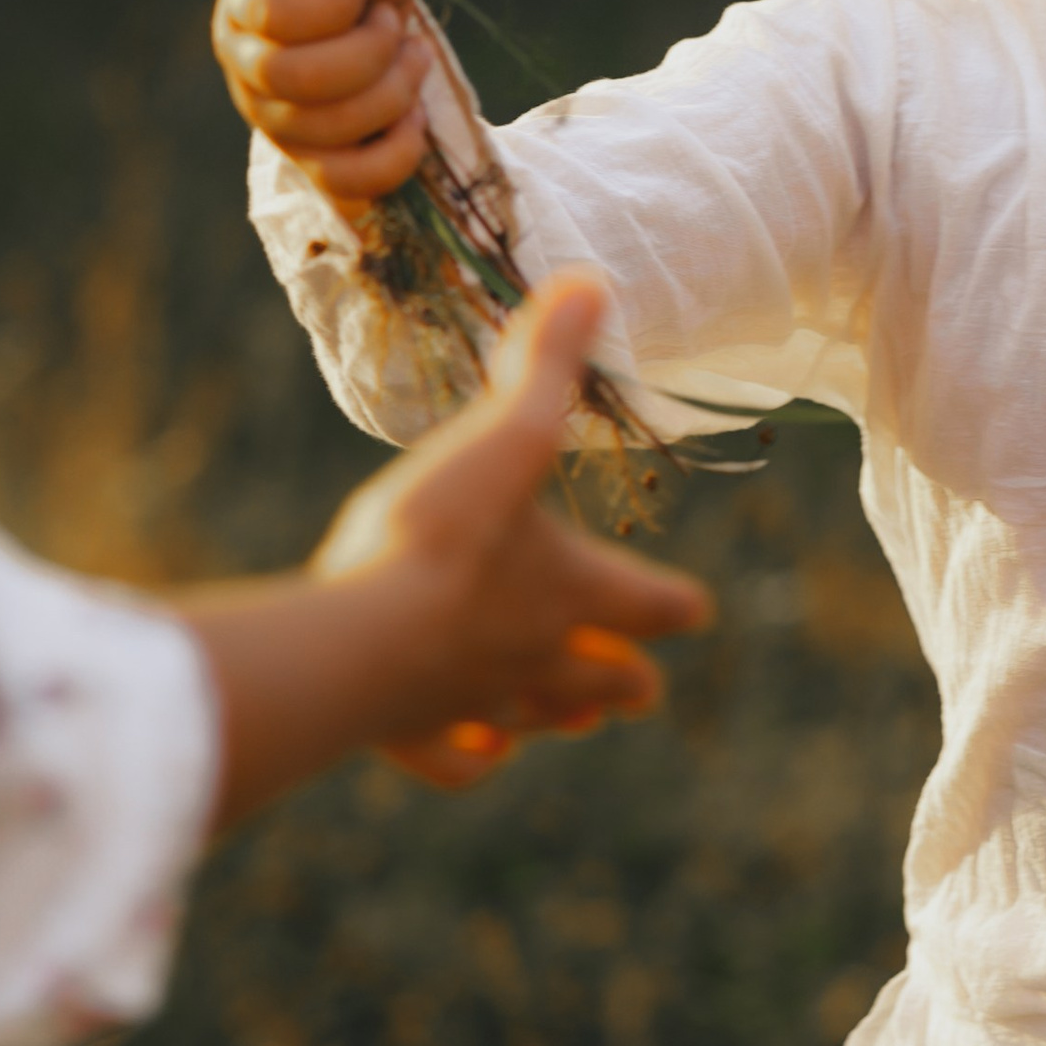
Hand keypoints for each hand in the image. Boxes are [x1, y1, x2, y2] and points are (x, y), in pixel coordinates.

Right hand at [212, 0, 430, 212]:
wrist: (367, 40)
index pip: (272, 13)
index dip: (335, 4)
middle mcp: (242, 58)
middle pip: (292, 77)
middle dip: (368, 52)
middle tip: (397, 25)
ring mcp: (268, 117)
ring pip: (322, 129)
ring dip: (392, 93)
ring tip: (415, 58)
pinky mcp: (304, 163)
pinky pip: (344, 183)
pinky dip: (394, 154)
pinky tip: (413, 120)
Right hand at [311, 276, 709, 785]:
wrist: (351, 638)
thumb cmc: (438, 535)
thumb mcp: (501, 434)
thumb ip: (544, 363)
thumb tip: (593, 282)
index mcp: (573, 593)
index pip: (655, 605)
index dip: (675, 604)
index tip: (693, 607)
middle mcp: (538, 660)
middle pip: (609, 684)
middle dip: (625, 678)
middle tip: (639, 684)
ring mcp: (477, 705)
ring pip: (542, 722)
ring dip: (562, 715)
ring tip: (574, 717)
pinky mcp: (412, 739)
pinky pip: (459, 762)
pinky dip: (473, 754)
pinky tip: (474, 747)